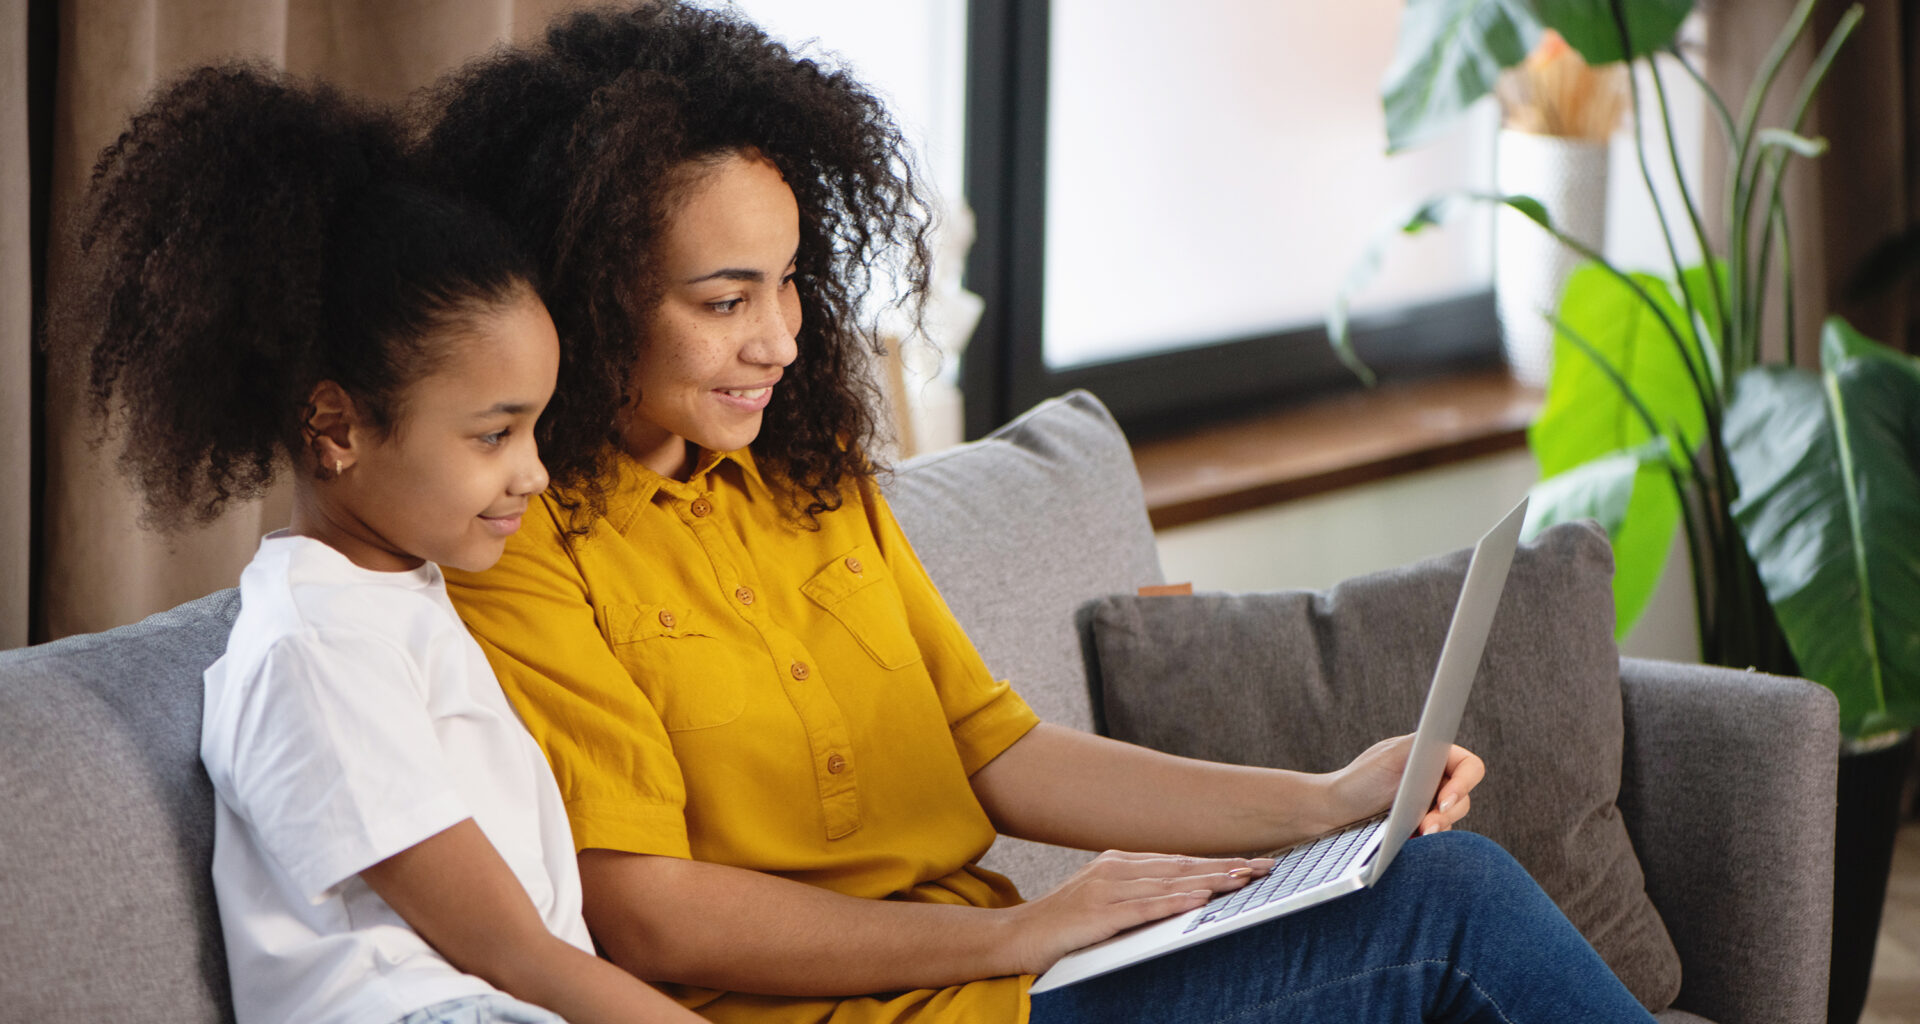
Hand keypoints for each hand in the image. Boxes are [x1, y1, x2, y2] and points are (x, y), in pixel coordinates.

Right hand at [1003, 851, 1271, 974]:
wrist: (1016, 935)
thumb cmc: (1062, 924)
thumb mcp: (1102, 900)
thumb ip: (1137, 893)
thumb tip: (1181, 892)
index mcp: (1118, 863)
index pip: (1178, 861)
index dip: (1216, 860)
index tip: (1251, 862)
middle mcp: (1115, 868)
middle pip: (1181, 866)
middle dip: (1226, 865)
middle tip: (1264, 866)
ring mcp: (1105, 889)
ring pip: (1169, 882)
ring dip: (1210, 879)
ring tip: (1244, 878)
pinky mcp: (1098, 913)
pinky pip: (1144, 906)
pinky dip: (1174, 900)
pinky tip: (1199, 897)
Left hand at [1322, 735, 1484, 836]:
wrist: (1335, 811)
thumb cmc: (1360, 778)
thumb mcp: (1390, 755)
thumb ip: (1419, 746)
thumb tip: (1444, 749)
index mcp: (1433, 755)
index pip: (1470, 767)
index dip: (1465, 784)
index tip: (1443, 799)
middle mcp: (1436, 778)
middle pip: (1464, 797)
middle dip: (1448, 813)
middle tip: (1428, 825)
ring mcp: (1430, 803)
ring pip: (1453, 818)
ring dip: (1439, 827)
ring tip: (1419, 833)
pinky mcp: (1422, 825)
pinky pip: (1439, 834)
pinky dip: (1429, 838)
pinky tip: (1413, 840)